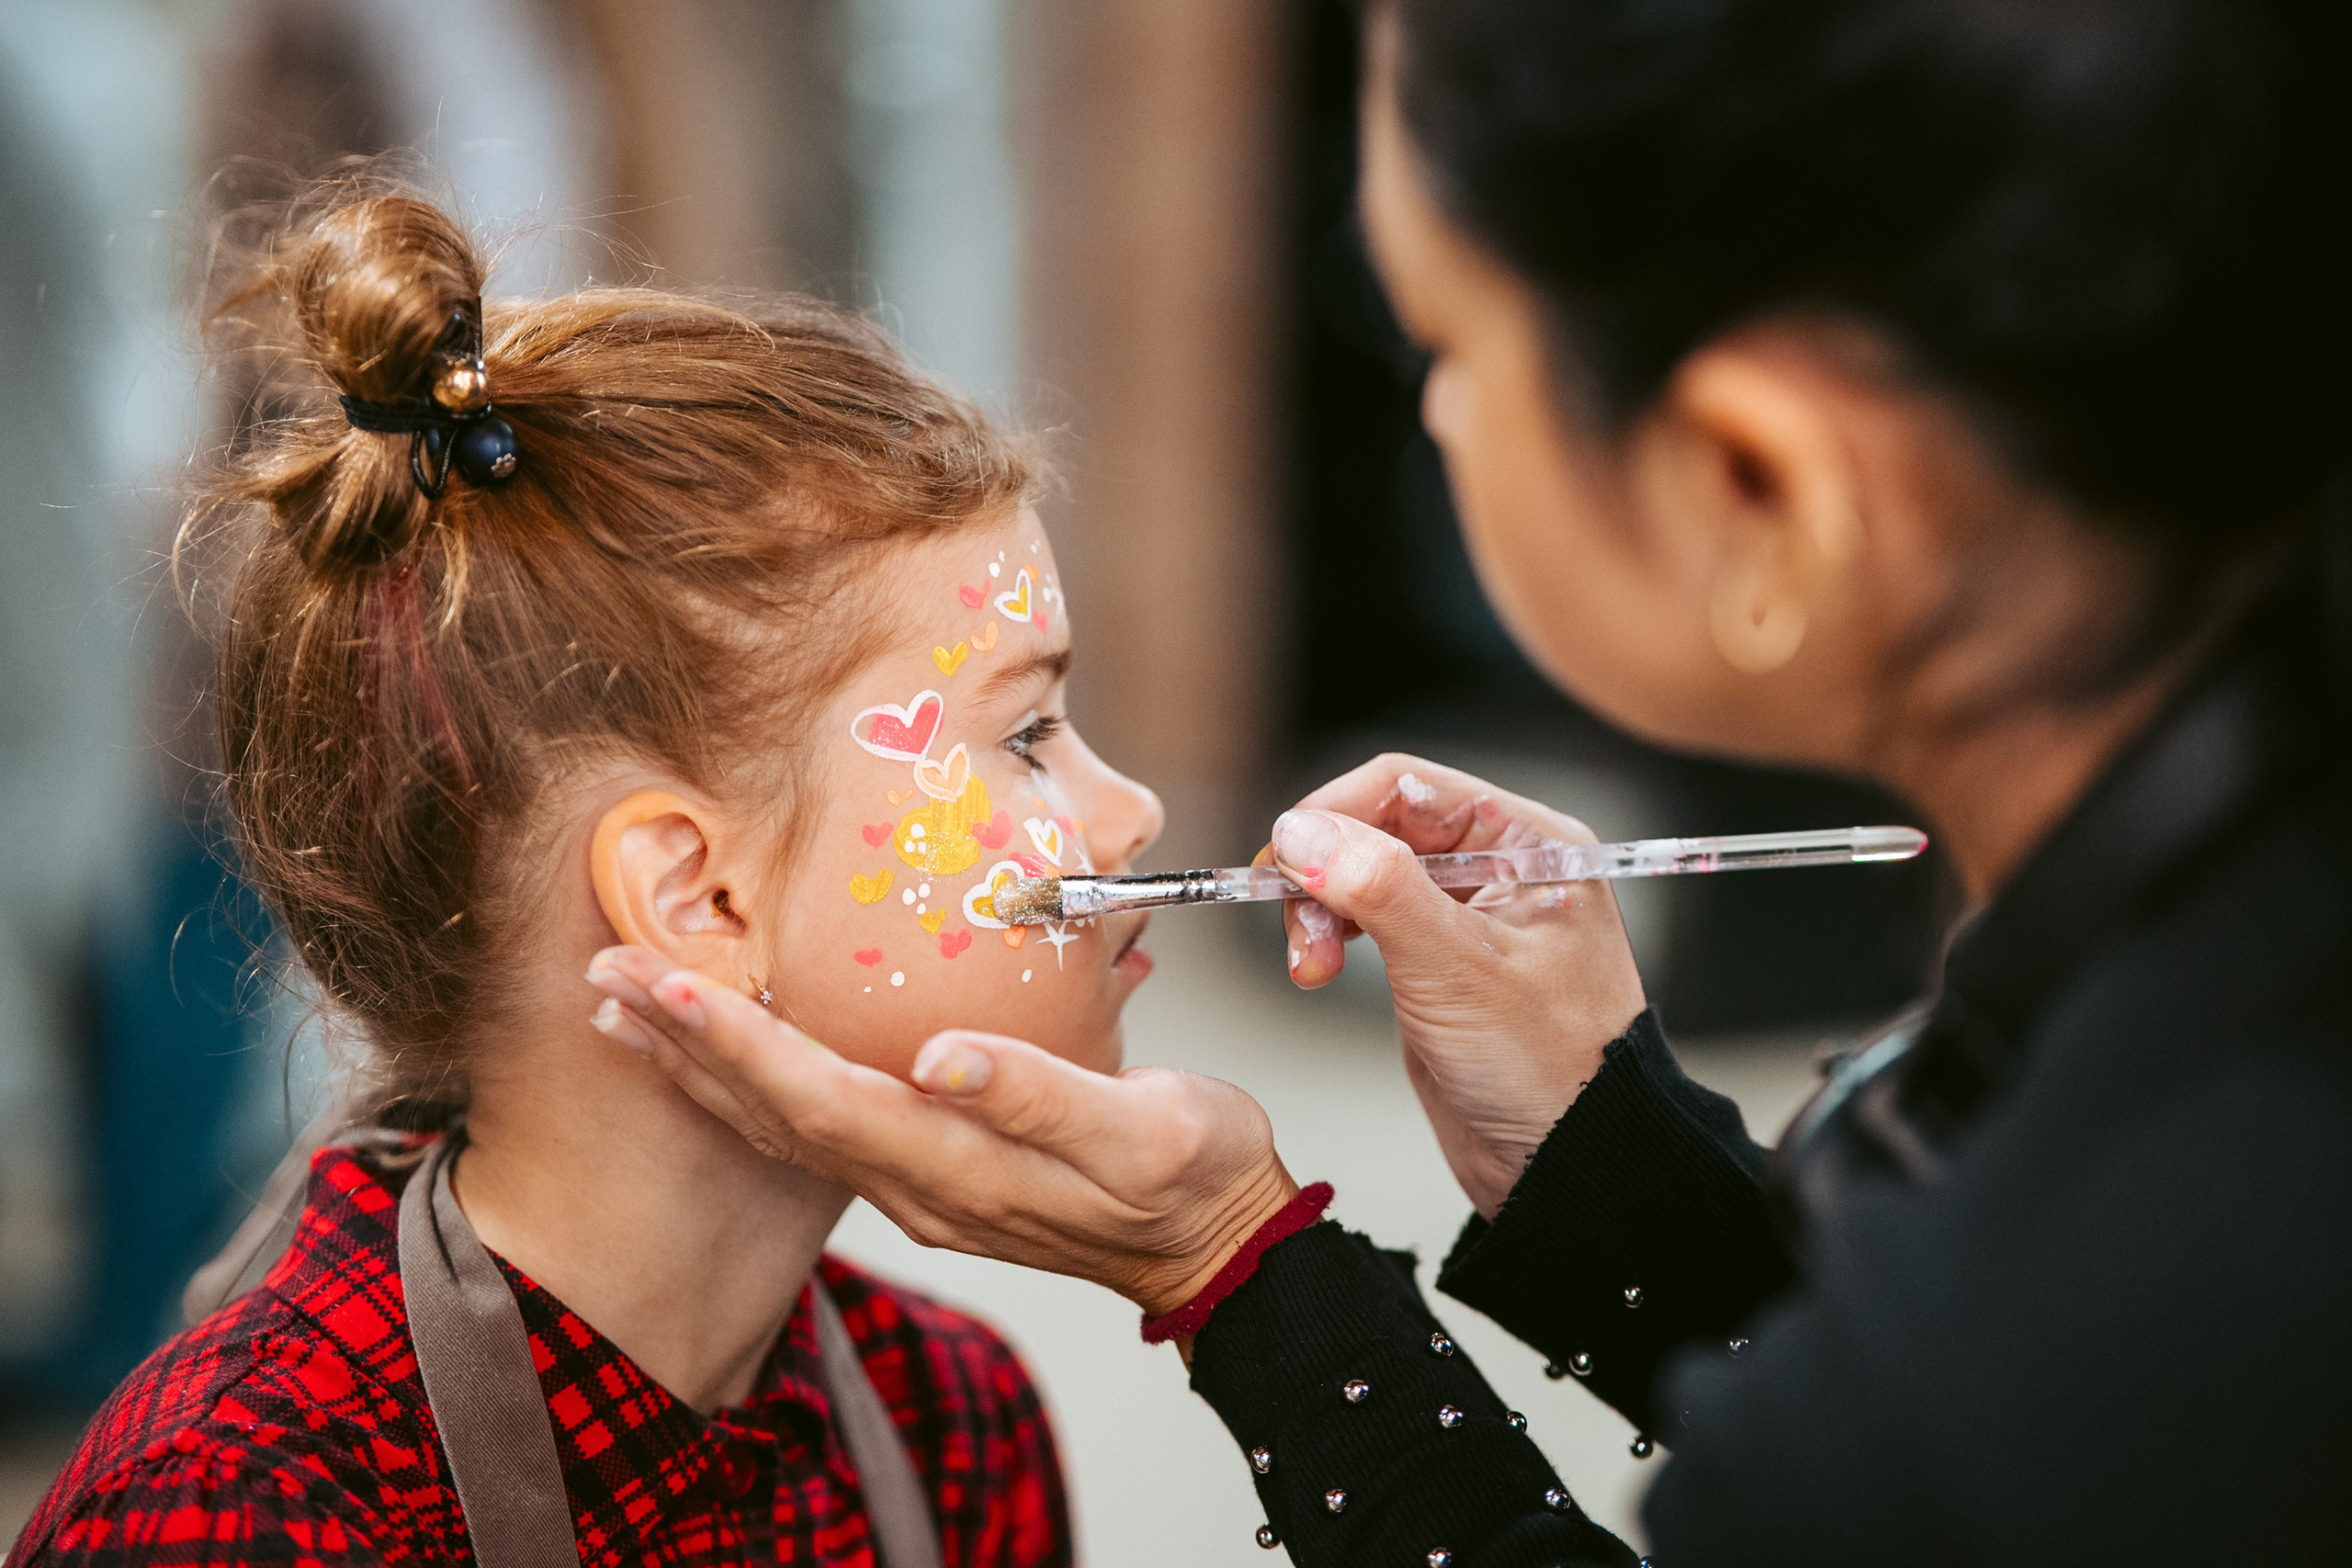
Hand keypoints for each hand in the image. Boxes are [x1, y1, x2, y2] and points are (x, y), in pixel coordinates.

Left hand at [584, 947, 1300, 1315]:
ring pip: (782, 1126)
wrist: (1221, 1246)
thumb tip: (942, 1058)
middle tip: (603, 974)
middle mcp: (919, 1186)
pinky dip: (753, 1088)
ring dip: (702, 1068)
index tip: (660, 984)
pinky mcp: (933, 1176)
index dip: (734, 1042)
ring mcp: (920, 1189)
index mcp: (960, 1167)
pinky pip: (815, 1130)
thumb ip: (1042, 1096)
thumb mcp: (1145, 1128)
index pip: (817, 1098)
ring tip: (628, 1013)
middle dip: (684, 1045)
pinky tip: (728, 1057)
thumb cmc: (1195, 1172)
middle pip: (774, 1113)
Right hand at [1269, 754, 1646, 1216]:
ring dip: (1319, 908)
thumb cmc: (1550, 1070)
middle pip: (1377, 825)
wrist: (1569, 1167)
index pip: (1407, 786)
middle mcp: (1501, 865)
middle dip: (1323, 872)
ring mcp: (1468, 913)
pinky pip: (1367, 918)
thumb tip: (1302, 830)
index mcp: (1529, 843)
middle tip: (1301, 937)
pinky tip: (1316, 971)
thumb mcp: (1459, 970)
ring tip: (1309, 968)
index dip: (1335, 814)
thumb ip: (1381, 889)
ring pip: (1363, 871)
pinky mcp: (1440, 959)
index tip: (1285, 863)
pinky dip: (1331, 937)